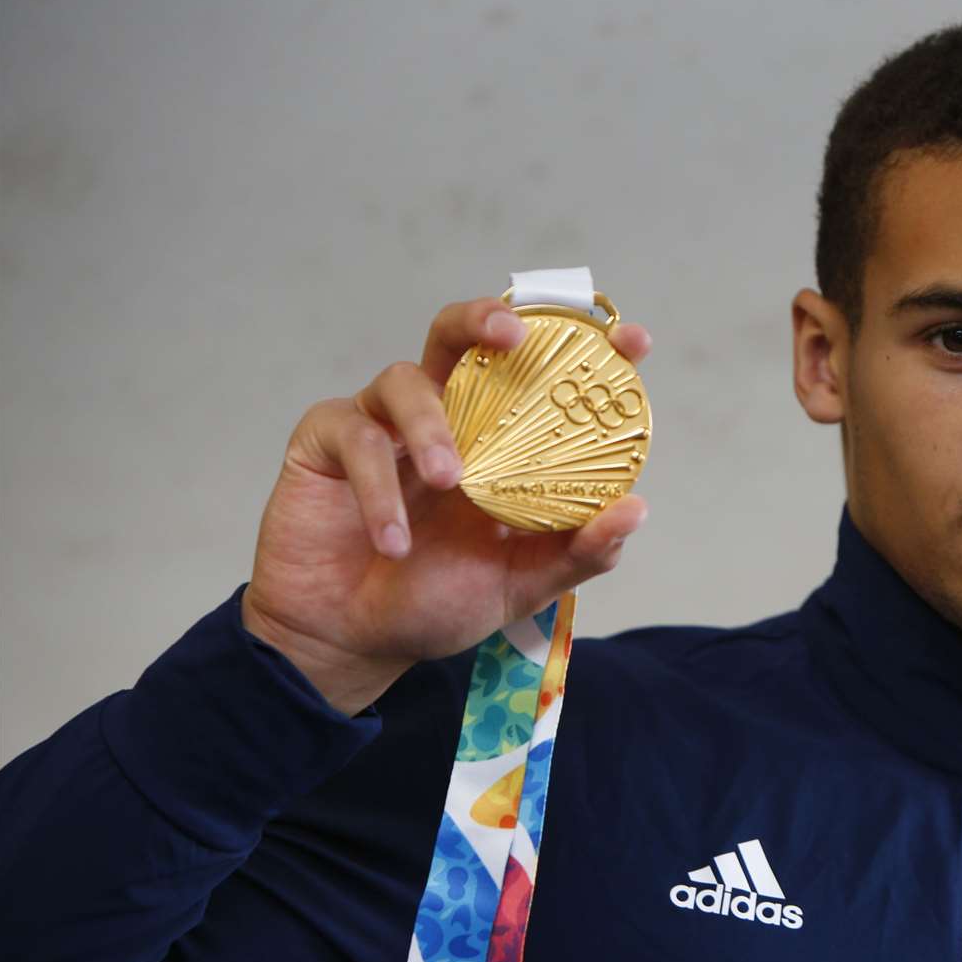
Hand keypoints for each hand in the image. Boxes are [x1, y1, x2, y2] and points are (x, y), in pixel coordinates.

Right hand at [240, 296, 650, 713]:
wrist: (350, 642)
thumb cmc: (435, 602)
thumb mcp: (521, 582)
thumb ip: (578, 550)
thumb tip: (636, 509)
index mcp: (497, 439)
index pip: (541, 372)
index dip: (583, 343)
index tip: (630, 341)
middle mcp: (445, 417)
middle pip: (462, 334)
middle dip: (487, 318)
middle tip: (512, 338)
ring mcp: (383, 423)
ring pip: (406, 379)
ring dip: (431, 426)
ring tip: (448, 482)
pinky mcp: (325, 440)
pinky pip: (356, 436)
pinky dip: (380, 490)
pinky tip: (395, 541)